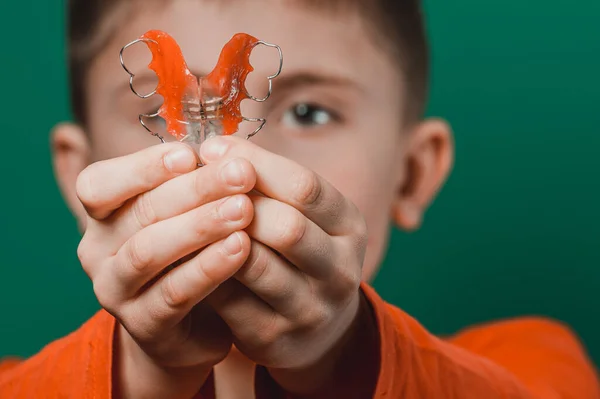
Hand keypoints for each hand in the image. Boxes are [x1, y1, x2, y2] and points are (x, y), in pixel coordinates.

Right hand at [76, 142, 255, 397]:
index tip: (191, 153)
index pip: (101, 183)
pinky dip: (209, 267)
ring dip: (200, 226)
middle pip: (140, 212)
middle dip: (195, 189)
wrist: (193, 325)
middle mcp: (98, 250)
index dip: (143, 166)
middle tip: (241, 174)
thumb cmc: (190, 254)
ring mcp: (115, 291)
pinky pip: (174, 293)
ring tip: (244, 210)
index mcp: (103, 214)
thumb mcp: (186, 213)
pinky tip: (241, 248)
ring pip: (149, 251)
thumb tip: (226, 148)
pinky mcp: (143, 325)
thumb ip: (193, 183)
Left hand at [200, 137, 370, 392]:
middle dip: (237, 202)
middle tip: (198, 185)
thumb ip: (273, 186)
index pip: (306, 187)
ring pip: (255, 266)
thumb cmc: (301, 254)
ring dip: (216, 237)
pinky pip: (230, 300)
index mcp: (350, 227)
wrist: (317, 327)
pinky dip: (203, 272)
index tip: (212, 148)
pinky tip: (186, 252)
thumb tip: (217, 150)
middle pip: (286, 227)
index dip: (256, 164)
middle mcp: (340, 270)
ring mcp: (311, 310)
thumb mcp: (306, 217)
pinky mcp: (275, 339)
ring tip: (186, 214)